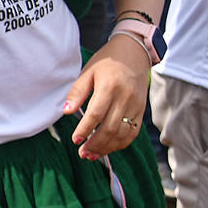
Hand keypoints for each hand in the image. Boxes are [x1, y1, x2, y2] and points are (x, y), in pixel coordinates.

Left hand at [62, 37, 152, 158]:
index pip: (96, 113)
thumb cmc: (107, 61)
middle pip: (110, 128)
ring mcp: (135, 106)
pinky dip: (120, 144)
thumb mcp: (88, 71)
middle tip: (82, 153)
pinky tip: (107, 148)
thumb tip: (66, 112)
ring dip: (107, 148)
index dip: (85, 129)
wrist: (134, 53)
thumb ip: (77, 92)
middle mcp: (125, 97)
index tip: (75, 140)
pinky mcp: (141, 111)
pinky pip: (132, 133)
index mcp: (109, 86)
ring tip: (92, 155)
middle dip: (95, 144)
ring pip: (122, 134)